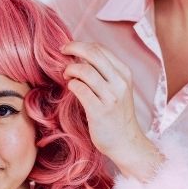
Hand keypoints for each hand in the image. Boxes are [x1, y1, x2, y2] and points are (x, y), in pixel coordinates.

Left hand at [61, 41, 161, 179]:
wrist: (126, 143)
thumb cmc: (116, 115)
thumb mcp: (116, 89)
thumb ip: (103, 73)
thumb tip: (79, 56)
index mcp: (124, 74)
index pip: (100, 49)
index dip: (81, 45)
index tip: (69, 48)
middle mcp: (119, 82)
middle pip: (93, 54)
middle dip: (73, 48)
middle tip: (61, 52)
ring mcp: (111, 97)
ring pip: (85, 70)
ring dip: (70, 70)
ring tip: (66, 75)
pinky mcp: (100, 111)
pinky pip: (81, 89)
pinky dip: (72, 85)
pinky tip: (71, 88)